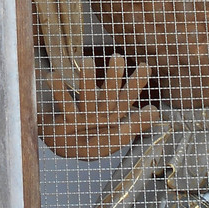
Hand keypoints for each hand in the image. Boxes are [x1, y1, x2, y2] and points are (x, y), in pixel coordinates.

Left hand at [39, 55, 159, 160]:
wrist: (65, 150)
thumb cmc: (95, 137)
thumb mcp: (117, 132)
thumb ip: (135, 122)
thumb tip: (156, 111)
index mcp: (113, 122)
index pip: (127, 104)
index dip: (137, 90)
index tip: (147, 68)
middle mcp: (98, 122)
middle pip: (109, 99)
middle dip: (113, 78)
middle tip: (118, 56)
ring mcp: (81, 122)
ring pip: (86, 100)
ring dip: (87, 81)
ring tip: (87, 60)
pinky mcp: (62, 123)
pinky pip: (61, 105)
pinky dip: (58, 91)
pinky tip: (53, 76)